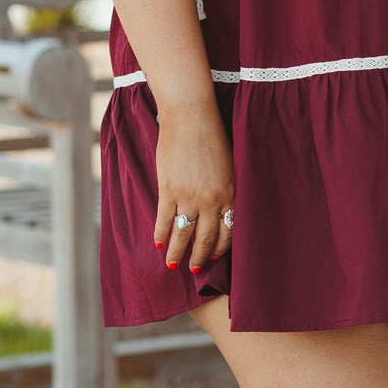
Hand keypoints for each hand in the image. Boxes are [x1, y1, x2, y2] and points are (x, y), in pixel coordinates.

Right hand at [154, 99, 235, 271]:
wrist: (191, 116)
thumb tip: (221, 208)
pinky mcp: (168, 189)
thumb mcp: (229, 165)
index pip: (227, 232)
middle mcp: (211, 201)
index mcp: (230, 194)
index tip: (214, 259)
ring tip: (171, 265)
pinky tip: (157, 242)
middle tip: (195, 270)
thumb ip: (226, 189)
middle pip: (206, 239)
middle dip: (200, 259)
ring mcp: (189, 197)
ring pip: (183, 234)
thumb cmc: (213, 135)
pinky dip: (160, 233)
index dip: (220, 249)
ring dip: (176, 253)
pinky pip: (164, 219)